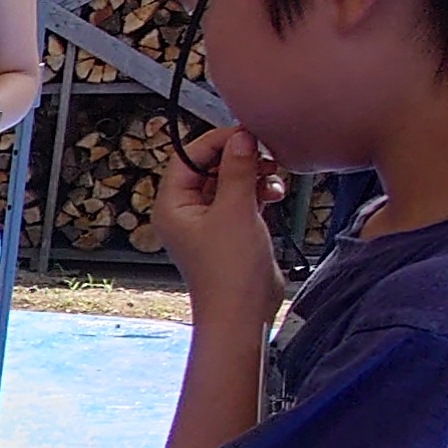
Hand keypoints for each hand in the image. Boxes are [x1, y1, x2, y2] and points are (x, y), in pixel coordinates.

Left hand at [156, 127, 287, 317]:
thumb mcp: (235, 210)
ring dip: (252, 175)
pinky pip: (241, 200)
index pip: (188, 157)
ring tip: (273, 176)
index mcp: (172, 206)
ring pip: (228, 183)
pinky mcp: (230, 233)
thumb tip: (241, 137)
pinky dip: (257, 193)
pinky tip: (274, 194)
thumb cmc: (229, 271)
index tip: (245, 133)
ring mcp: (208, 223)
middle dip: (238, 158)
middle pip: (209, 168)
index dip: (216, 142)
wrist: (243, 313)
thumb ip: (237, 169)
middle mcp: (185, 213)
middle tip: (265, 154)